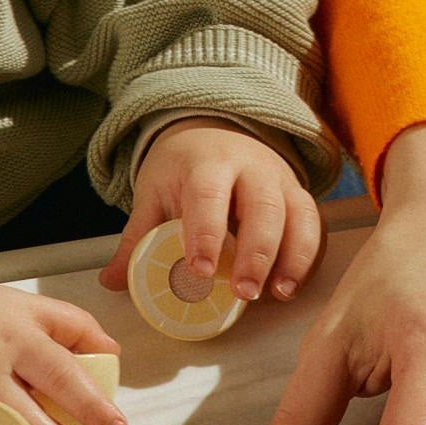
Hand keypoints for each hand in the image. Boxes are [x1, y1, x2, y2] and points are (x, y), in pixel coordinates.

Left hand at [98, 118, 322, 302]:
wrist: (215, 130)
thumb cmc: (183, 167)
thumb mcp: (154, 193)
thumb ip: (136, 238)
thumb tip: (111, 282)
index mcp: (207, 163)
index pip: (208, 196)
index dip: (206, 233)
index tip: (200, 271)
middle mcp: (251, 168)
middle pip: (262, 208)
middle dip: (256, 253)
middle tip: (244, 293)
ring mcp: (281, 180)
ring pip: (298, 215)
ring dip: (292, 257)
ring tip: (278, 294)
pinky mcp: (300, 196)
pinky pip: (314, 226)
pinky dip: (308, 257)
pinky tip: (292, 286)